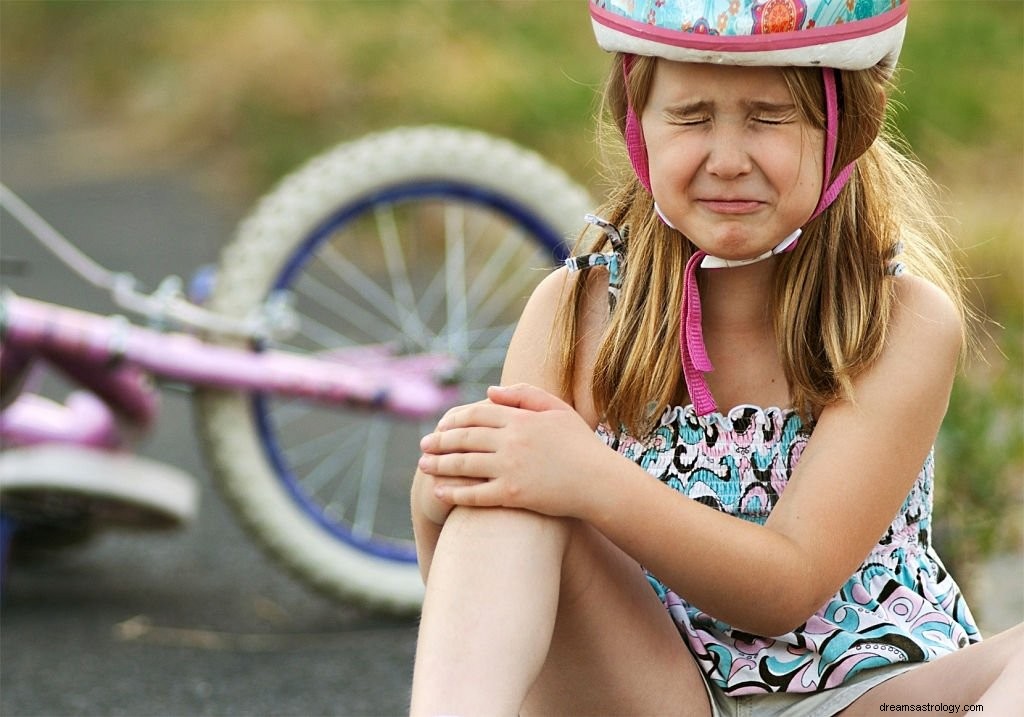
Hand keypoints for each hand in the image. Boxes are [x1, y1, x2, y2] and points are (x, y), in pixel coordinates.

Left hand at [417, 383, 603, 517]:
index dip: (454, 419)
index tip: (440, 424)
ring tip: (423, 465)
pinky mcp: (513, 494)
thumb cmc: (581, 445)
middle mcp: (511, 441)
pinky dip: (454, 493)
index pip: (477, 414)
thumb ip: (524, 395)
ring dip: (439, 464)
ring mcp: (510, 468)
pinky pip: (476, 494)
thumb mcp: (557, 409)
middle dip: (439, 441)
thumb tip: (490, 390)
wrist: (599, 482)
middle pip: (465, 438)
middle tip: (423, 445)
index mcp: (521, 418)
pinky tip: (439, 492)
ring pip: (464, 464)